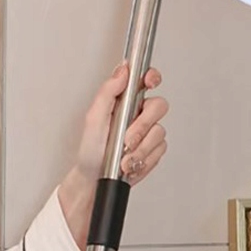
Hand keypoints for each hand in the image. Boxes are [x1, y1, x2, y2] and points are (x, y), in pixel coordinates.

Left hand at [58, 62, 168, 250]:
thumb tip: (122, 70)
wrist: (94, 180)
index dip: (152, 76)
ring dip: (140, 147)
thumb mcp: (94, 117)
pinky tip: (131, 163)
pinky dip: (145, 158)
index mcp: (122, 100)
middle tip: (128, 138)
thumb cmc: (90, 151)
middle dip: (143, 125)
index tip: (149, 81)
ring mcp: (147, 131)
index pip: (144, 80)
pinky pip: (160, 149)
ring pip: (159, 131)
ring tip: (124, 156)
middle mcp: (137, 113)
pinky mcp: (153, 149)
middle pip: (158, 105)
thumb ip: (108, 91)